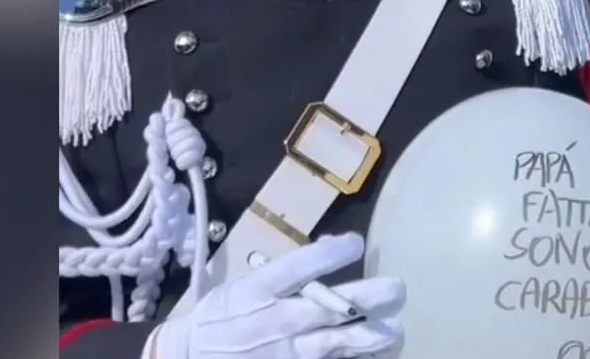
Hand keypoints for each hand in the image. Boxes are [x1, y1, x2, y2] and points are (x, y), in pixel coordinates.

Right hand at [148, 233, 402, 358]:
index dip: (337, 251)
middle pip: (339, 306)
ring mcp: (293, 353)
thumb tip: (336, 246)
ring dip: (379, 336)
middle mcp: (283, 319)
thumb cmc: (224, 317)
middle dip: (377, 296)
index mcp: (264, 288)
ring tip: (393, 330)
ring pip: (349, 343)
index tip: (357, 243)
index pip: (306, 264)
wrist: (191, 358)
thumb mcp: (246, 283)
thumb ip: (289, 269)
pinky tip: (374, 356)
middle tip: (397, 289)